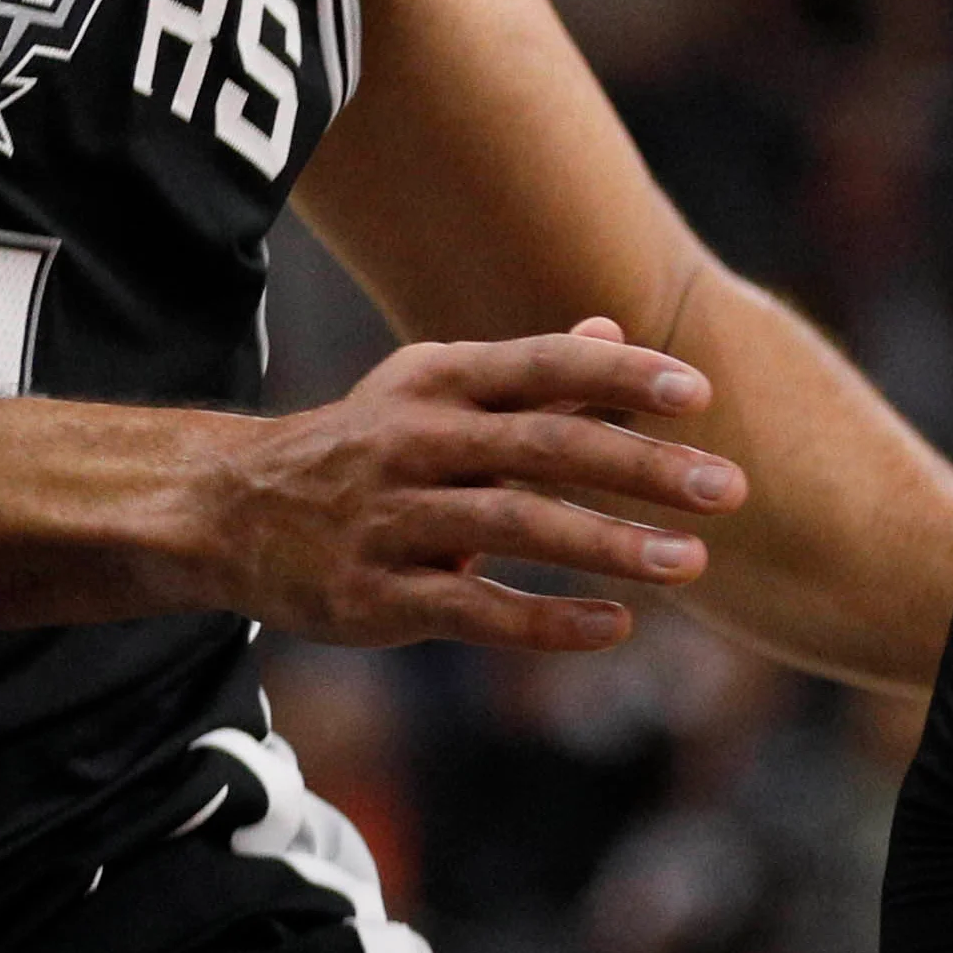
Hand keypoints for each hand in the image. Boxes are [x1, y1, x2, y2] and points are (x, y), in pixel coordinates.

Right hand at [197, 316, 743, 648]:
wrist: (224, 511)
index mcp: (436, 382)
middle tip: (728, 488)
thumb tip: (615, 328)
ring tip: (692, 562)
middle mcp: (414, 442)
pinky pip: (476, 611)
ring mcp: (392, 521)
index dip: (621, 375)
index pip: (541, 364)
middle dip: (641, 467)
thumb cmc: (360, 446)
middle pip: (543, 447)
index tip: (699, 393)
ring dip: (610, 545)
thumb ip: (528, 372)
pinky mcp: (377, 596)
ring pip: (516, 529)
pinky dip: (549, 621)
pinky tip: (616, 624)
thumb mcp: (427, 390)